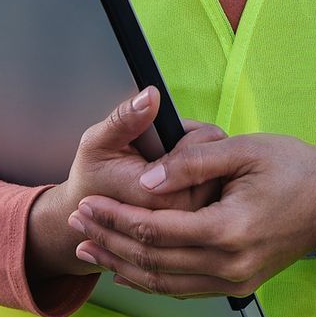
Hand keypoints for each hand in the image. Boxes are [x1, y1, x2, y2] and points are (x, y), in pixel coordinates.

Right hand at [25, 87, 224, 284]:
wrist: (94, 217)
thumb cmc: (93, 179)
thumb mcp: (97, 144)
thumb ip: (124, 120)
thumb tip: (150, 96)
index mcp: (161, 199)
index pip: (201, 150)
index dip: (190, 134)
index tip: (168, 133)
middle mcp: (185, 215)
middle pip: (218, 159)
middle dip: (199, 142)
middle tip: (172, 142)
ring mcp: (196, 220)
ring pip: (221, 171)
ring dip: (204, 156)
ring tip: (172, 157)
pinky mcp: (201, 218)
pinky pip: (219, 182)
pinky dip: (206, 170)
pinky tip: (182, 171)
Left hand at [68, 132, 315, 298]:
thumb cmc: (296, 168)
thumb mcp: (244, 149)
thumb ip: (192, 162)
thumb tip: (146, 181)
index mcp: (231, 229)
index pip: (155, 230)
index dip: (115, 217)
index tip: (87, 203)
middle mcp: (231, 265)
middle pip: (152, 260)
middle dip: (109, 240)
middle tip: (78, 223)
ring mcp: (235, 281)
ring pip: (162, 282)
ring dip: (121, 265)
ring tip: (89, 247)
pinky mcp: (238, 285)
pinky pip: (182, 288)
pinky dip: (149, 278)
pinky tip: (128, 266)